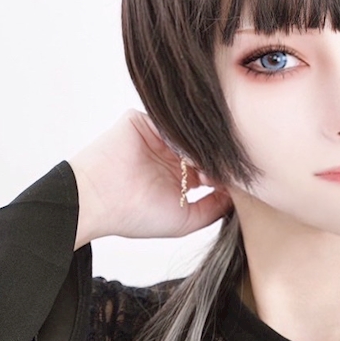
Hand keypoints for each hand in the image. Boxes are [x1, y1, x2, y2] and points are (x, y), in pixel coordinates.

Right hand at [69, 109, 233, 247]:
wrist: (100, 201)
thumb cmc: (136, 216)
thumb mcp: (187, 219)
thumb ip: (214, 208)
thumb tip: (239, 197)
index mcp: (177, 177)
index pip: (210, 167)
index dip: (224, 174)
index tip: (238, 181)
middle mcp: (168, 155)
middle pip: (202, 148)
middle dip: (215, 159)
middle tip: (227, 170)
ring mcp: (155, 137)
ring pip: (189, 134)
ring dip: (200, 148)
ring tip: (207, 165)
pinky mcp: (140, 121)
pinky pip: (169, 122)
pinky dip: (181, 136)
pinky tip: (186, 154)